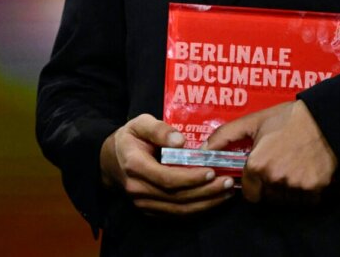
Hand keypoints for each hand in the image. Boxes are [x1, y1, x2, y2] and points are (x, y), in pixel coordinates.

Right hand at [99, 114, 233, 216]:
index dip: (191, 178)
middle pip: (177, 197)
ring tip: (227, 192)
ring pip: (179, 210)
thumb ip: (159, 129)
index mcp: (134, 166)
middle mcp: (138, 189)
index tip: (211, 171)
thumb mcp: (139, 124)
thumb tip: (180, 141)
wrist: (110, 161)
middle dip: (206, 191)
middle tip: (229, 182)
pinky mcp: (150, 212)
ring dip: (206, 203)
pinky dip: (198, 210)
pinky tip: (214, 200)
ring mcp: (143, 204)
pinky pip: (177, 215)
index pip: (166, 178)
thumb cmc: (129, 139)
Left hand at [203, 100, 335, 204]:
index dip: (253, 185)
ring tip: (291, 169)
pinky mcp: (316, 188)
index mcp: (257, 165)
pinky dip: (305, 192)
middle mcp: (275, 179)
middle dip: (269, 187)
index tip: (259, 175)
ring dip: (286, 191)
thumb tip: (203, 150)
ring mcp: (296, 186)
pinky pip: (306, 201)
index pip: (249, 194)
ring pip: (286, 201)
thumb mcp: (253, 122)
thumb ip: (225, 136)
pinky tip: (304, 173)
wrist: (324, 118)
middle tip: (278, 167)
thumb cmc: (287, 118)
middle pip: (268, 198)